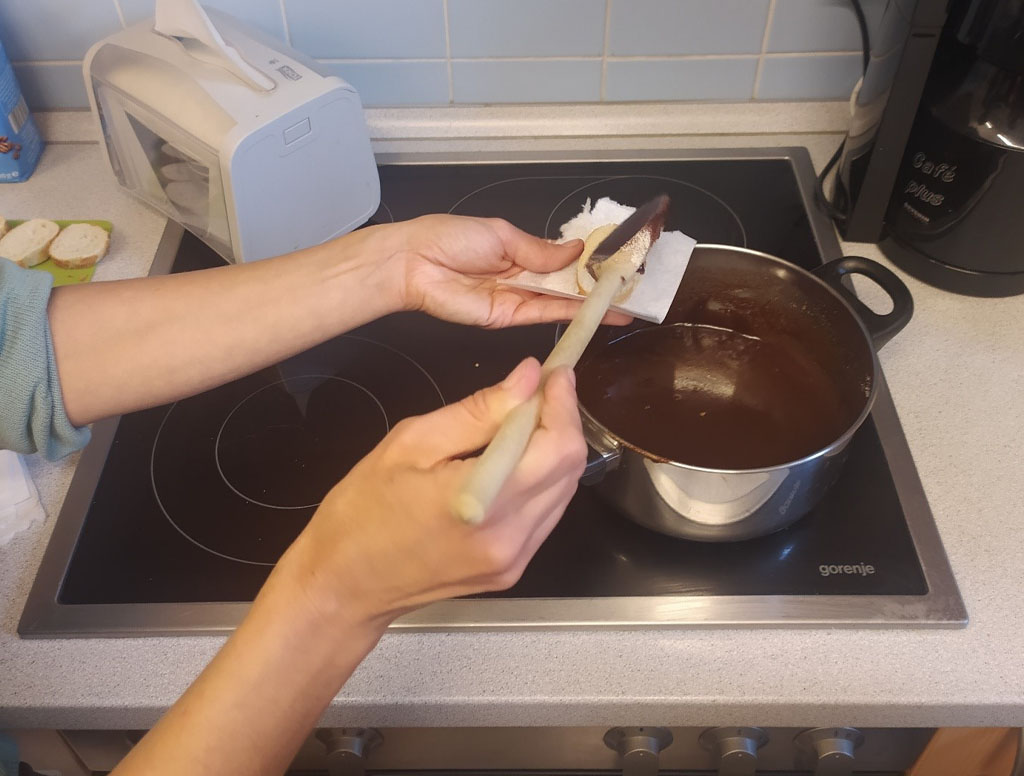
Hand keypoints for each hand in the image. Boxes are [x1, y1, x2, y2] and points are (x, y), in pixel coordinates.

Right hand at [276, 358, 585, 629]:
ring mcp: (515, 559)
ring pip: (564, 491)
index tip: (554, 372)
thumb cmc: (363, 511)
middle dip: (562, 422)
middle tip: (537, 392)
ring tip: (520, 424)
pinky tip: (512, 463)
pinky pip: (546, 515)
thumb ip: (478, 410)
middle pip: (570, 469)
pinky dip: (540, 481)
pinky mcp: (512, 570)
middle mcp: (510, 536)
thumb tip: (528, 378)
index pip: (558, 446)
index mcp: (484, 500)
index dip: (563, 403)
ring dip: (553, 451)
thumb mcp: (411, 443)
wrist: (345, 585)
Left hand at [379, 214, 630, 327]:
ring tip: (627, 305)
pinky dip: (572, 314)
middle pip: (566, 284)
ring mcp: (517, 299)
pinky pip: (545, 315)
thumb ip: (541, 250)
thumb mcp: (503, 235)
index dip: (588, 262)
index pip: (561, 259)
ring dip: (593, 304)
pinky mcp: (509, 318)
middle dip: (598, 287)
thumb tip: (577, 251)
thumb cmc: (452, 238)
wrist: (415, 263)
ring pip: (562, 302)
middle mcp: (523, 276)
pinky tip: (598, 312)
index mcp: (520, 250)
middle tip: (633, 289)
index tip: (618, 263)